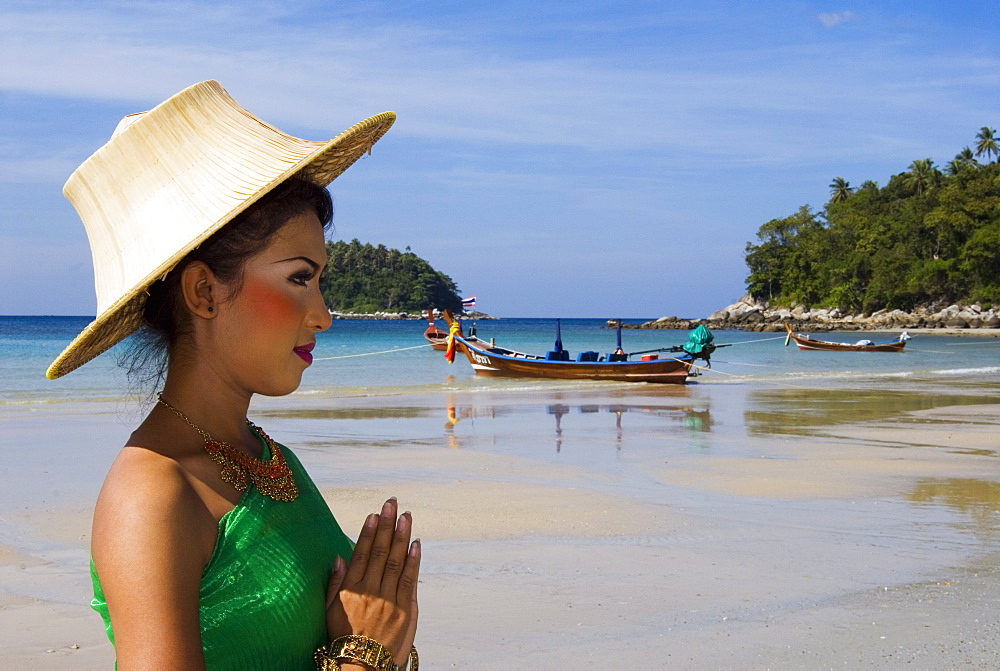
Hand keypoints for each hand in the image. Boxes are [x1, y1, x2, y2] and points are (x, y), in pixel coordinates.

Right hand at [326, 498, 419, 666]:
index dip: (369, 532)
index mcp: (352, 590)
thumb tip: (339, 557)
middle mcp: (371, 591)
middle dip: (387, 525)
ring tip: (406, 516)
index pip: (362, 554)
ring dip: (402, 536)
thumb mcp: (330, 611)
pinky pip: (410, 580)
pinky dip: (414, 560)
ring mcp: (390, 599)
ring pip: (397, 561)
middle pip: (381, 551)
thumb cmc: (344, 639)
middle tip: (392, 503)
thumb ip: (335, 583)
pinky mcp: (406, 609)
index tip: (374, 514)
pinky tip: (416, 543)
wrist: (362, 666)